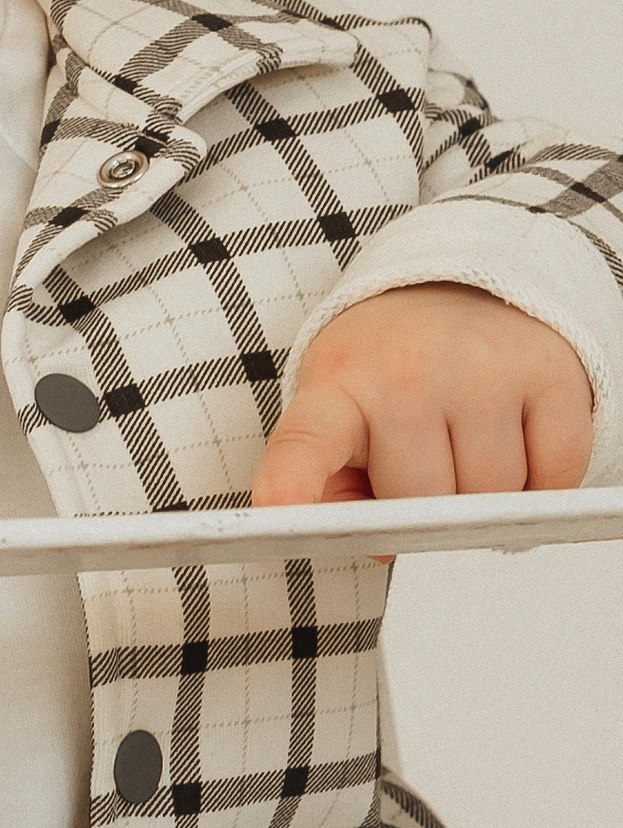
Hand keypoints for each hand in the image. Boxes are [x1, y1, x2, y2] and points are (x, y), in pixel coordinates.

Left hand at [251, 284, 592, 507]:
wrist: (458, 287)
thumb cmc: (390, 365)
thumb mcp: (338, 410)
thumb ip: (332, 484)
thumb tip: (373, 539)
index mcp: (339, 384)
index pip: (308, 441)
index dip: (291, 481)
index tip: (274, 511)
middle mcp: (408, 370)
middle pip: (423, 505)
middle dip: (424, 503)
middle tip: (422, 451)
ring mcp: (482, 369)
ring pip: (492, 500)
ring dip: (484, 494)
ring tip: (464, 435)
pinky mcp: (548, 376)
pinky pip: (553, 481)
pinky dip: (540, 481)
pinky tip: (512, 435)